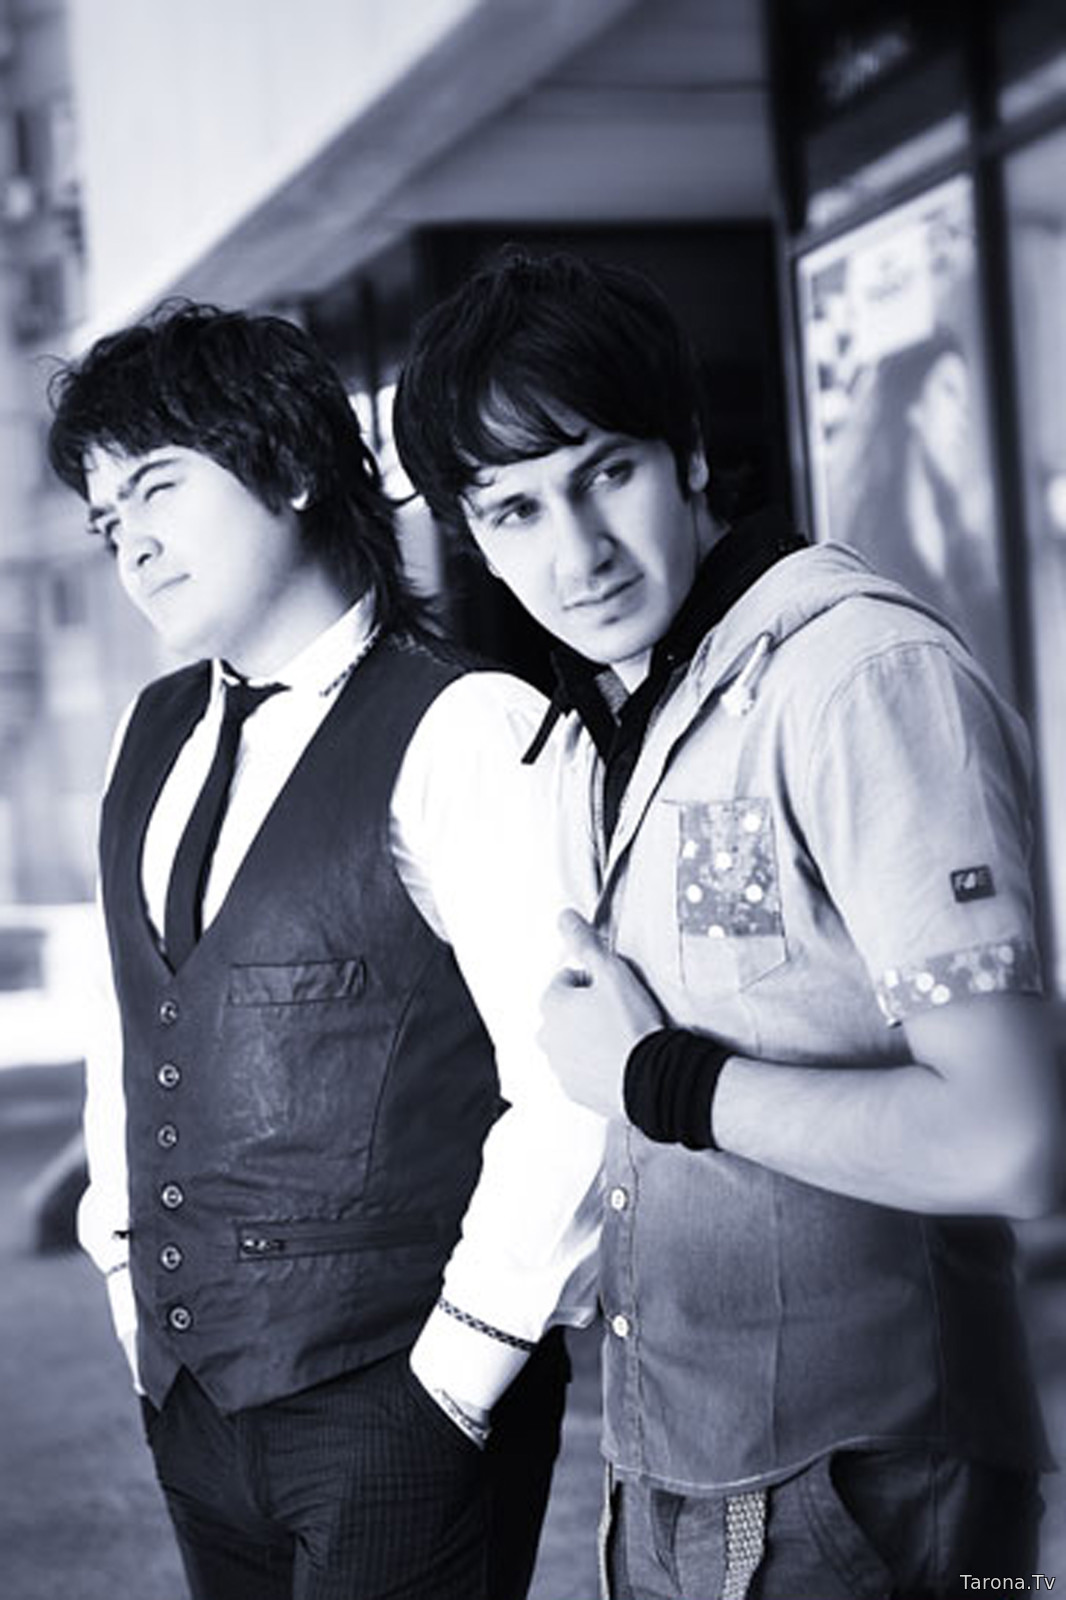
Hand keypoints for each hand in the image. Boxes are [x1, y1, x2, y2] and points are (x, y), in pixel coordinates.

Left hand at [538, 910, 663, 1118]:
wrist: (654, 1079)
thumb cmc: (632, 1024)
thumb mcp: (612, 972)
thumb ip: (585, 942)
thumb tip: (564, 917)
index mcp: (551, 1005)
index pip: (566, 980)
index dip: (593, 982)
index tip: (614, 993)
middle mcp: (547, 1037)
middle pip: (565, 1013)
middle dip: (586, 1011)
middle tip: (620, 1016)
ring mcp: (559, 1067)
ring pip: (572, 1042)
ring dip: (590, 1039)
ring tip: (623, 1039)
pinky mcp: (574, 1091)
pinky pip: (581, 1070)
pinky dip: (596, 1065)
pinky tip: (621, 1062)